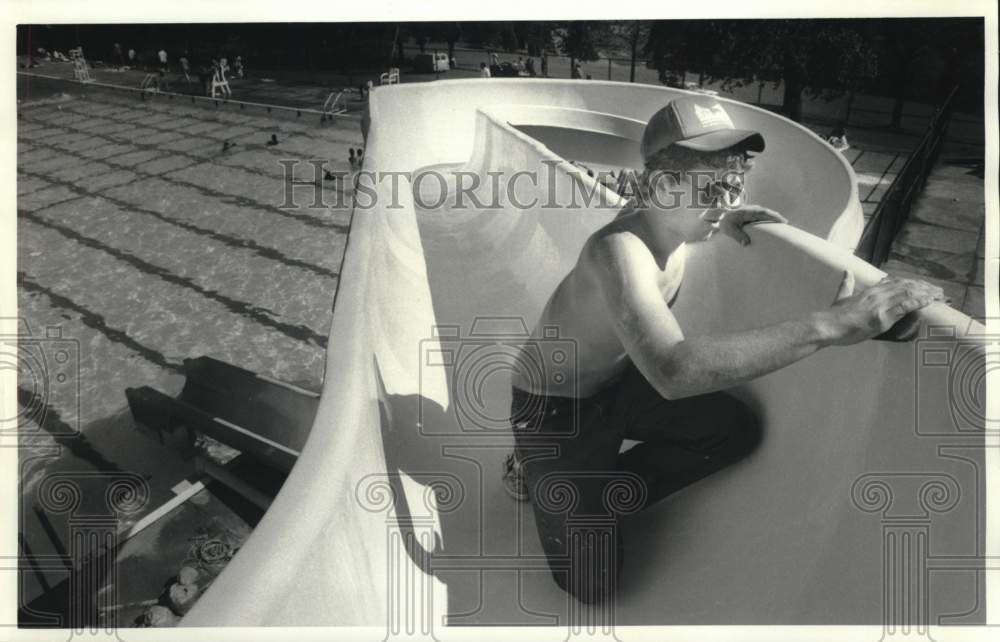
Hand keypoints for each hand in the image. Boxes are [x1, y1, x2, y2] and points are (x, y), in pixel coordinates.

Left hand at [713, 203, 787, 245]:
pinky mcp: (752, 212)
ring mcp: (752, 209)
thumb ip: (738, 236)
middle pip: (767, 212)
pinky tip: (773, 224)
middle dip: (777, 217)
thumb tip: (747, 244)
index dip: (773, 216)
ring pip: (765, 212)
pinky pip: (762, 214)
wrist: (719, 215)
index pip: (764, 213)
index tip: (782, 221)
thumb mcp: (729, 230)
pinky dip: (769, 217)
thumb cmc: (725, 223)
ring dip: (773, 217)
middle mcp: (752, 209)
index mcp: (748, 212)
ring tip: (782, 224)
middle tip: (786, 223)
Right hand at [820, 272, 946, 344]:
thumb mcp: (841, 297)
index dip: (913, 283)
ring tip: (940, 296)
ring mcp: (881, 305)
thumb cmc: (833, 315)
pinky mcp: (882, 317)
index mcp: (870, 290)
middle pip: (906, 286)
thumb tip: (847, 272)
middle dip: (925, 288)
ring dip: (927, 294)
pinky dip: (919, 302)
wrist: (827, 325)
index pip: (896, 282)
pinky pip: (905, 307)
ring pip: (909, 294)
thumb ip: (846, 285)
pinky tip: (929, 301)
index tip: (924, 286)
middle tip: (939, 291)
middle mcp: (878, 294)